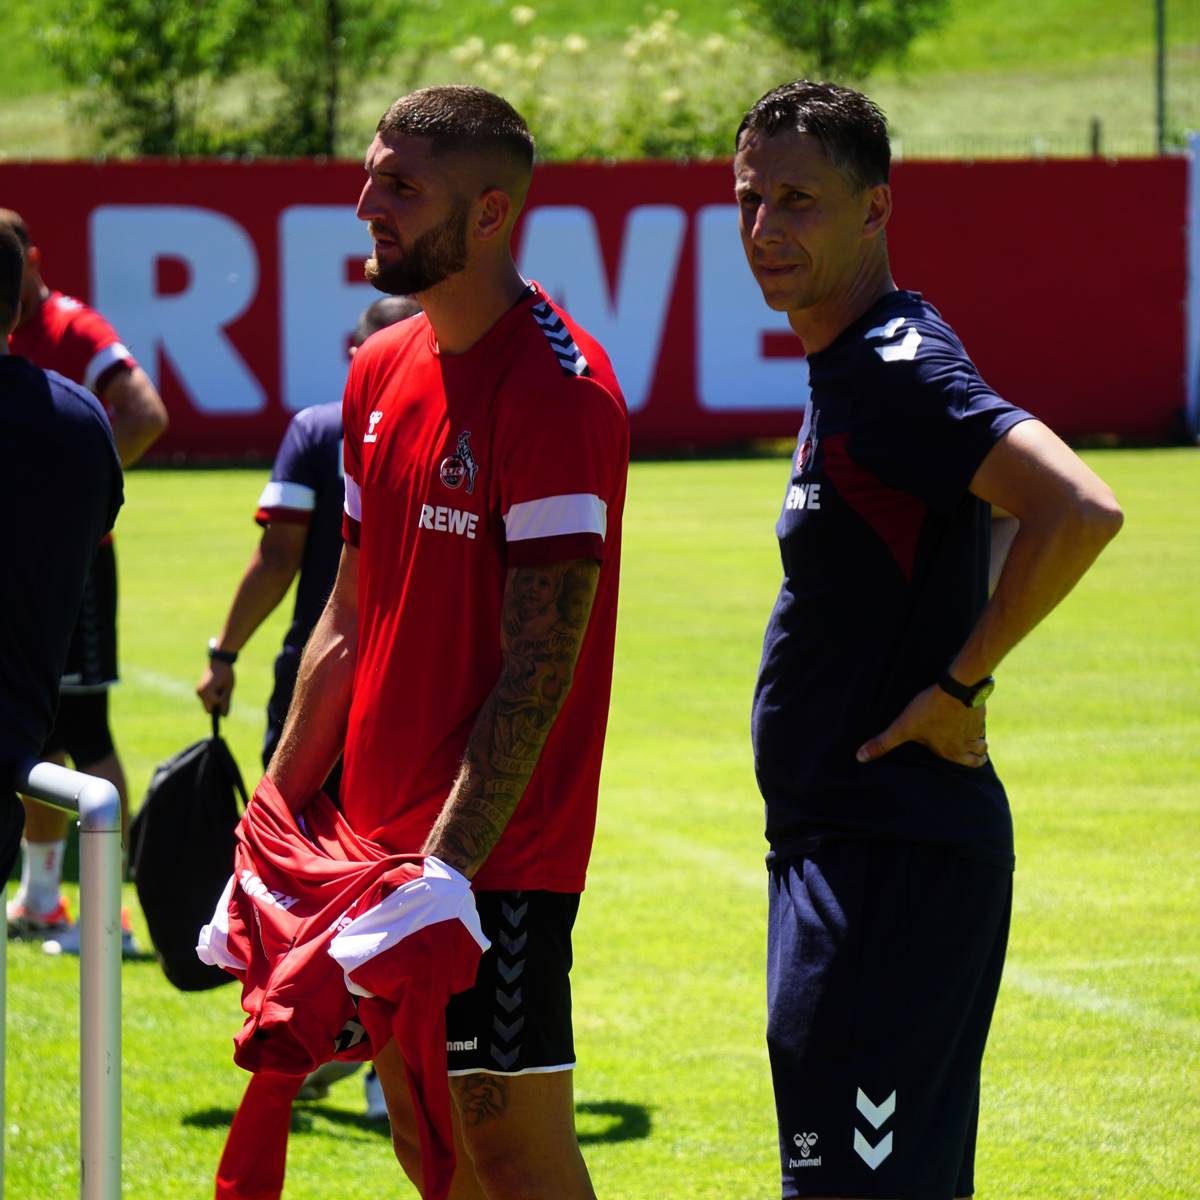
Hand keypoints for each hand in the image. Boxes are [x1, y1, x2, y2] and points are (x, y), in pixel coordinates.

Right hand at [196, 659, 234, 715]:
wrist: (219, 662)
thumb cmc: (226, 674)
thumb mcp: (228, 688)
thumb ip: (226, 702)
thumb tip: (224, 716)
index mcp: (207, 690)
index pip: (214, 706)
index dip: (222, 702)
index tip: (225, 693)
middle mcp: (200, 692)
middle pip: (209, 709)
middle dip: (217, 705)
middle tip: (223, 692)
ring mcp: (198, 691)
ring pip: (208, 705)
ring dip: (215, 701)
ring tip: (220, 688)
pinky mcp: (199, 691)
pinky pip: (207, 700)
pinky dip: (212, 698)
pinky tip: (216, 687)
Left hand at [856, 684, 988, 767]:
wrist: (955, 687)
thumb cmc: (929, 710)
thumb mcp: (902, 728)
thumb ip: (882, 743)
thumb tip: (860, 758)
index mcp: (953, 752)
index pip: (972, 764)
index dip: (970, 763)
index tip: (966, 759)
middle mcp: (968, 743)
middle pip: (980, 754)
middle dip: (977, 754)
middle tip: (974, 749)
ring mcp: (977, 726)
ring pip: (983, 737)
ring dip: (979, 738)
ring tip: (969, 733)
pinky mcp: (980, 709)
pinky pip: (982, 719)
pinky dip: (978, 719)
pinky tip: (968, 712)